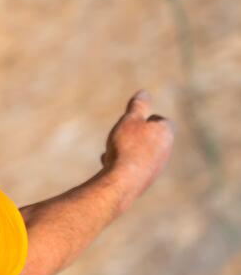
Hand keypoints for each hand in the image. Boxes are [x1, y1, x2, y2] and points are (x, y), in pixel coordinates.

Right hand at [101, 90, 174, 208]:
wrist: (122, 181)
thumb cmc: (127, 146)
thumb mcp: (130, 119)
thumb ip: (138, 106)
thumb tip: (145, 93)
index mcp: (166, 133)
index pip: (161, 120)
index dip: (146, 119)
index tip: (132, 121)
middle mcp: (166, 151)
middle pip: (151, 137)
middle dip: (135, 135)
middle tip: (120, 134)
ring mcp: (157, 167)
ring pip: (142, 152)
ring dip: (128, 149)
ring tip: (112, 150)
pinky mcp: (146, 180)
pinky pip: (135, 166)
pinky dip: (124, 162)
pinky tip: (109, 163)